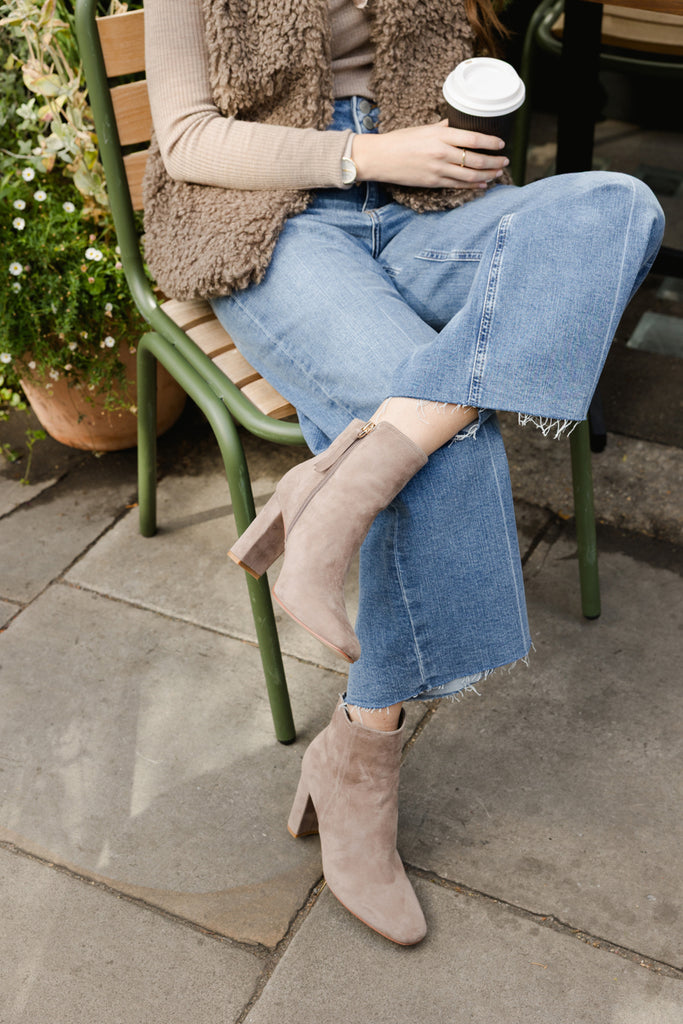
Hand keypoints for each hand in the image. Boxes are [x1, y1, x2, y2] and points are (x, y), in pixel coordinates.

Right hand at [352, 120, 508, 189]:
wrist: (380, 158)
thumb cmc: (399, 141)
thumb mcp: (423, 129)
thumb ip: (442, 128)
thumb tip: (458, 124)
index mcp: (440, 136)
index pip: (473, 138)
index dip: (490, 142)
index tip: (501, 143)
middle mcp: (441, 153)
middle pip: (475, 159)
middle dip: (493, 161)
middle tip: (505, 160)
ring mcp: (438, 170)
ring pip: (469, 174)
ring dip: (487, 174)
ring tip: (498, 173)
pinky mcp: (433, 182)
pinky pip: (457, 184)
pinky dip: (472, 185)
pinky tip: (482, 184)